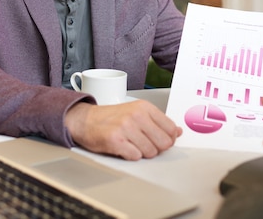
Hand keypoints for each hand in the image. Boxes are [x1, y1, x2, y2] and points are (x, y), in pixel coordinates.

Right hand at [64, 100, 182, 160]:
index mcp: (144, 107)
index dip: (168, 139)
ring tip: (131, 144)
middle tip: (144, 144)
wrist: (85, 120)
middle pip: (164, 142)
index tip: (160, 140)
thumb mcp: (136, 112)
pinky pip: (135, 156)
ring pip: (151, 152)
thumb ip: (158, 122)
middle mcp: (136, 115)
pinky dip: (131, 156)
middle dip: (156, 148)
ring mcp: (126, 127)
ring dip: (142, 152)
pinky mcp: (115, 140)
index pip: (171, 128)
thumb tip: (178, 132)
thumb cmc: (110, 118)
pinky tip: (124, 148)